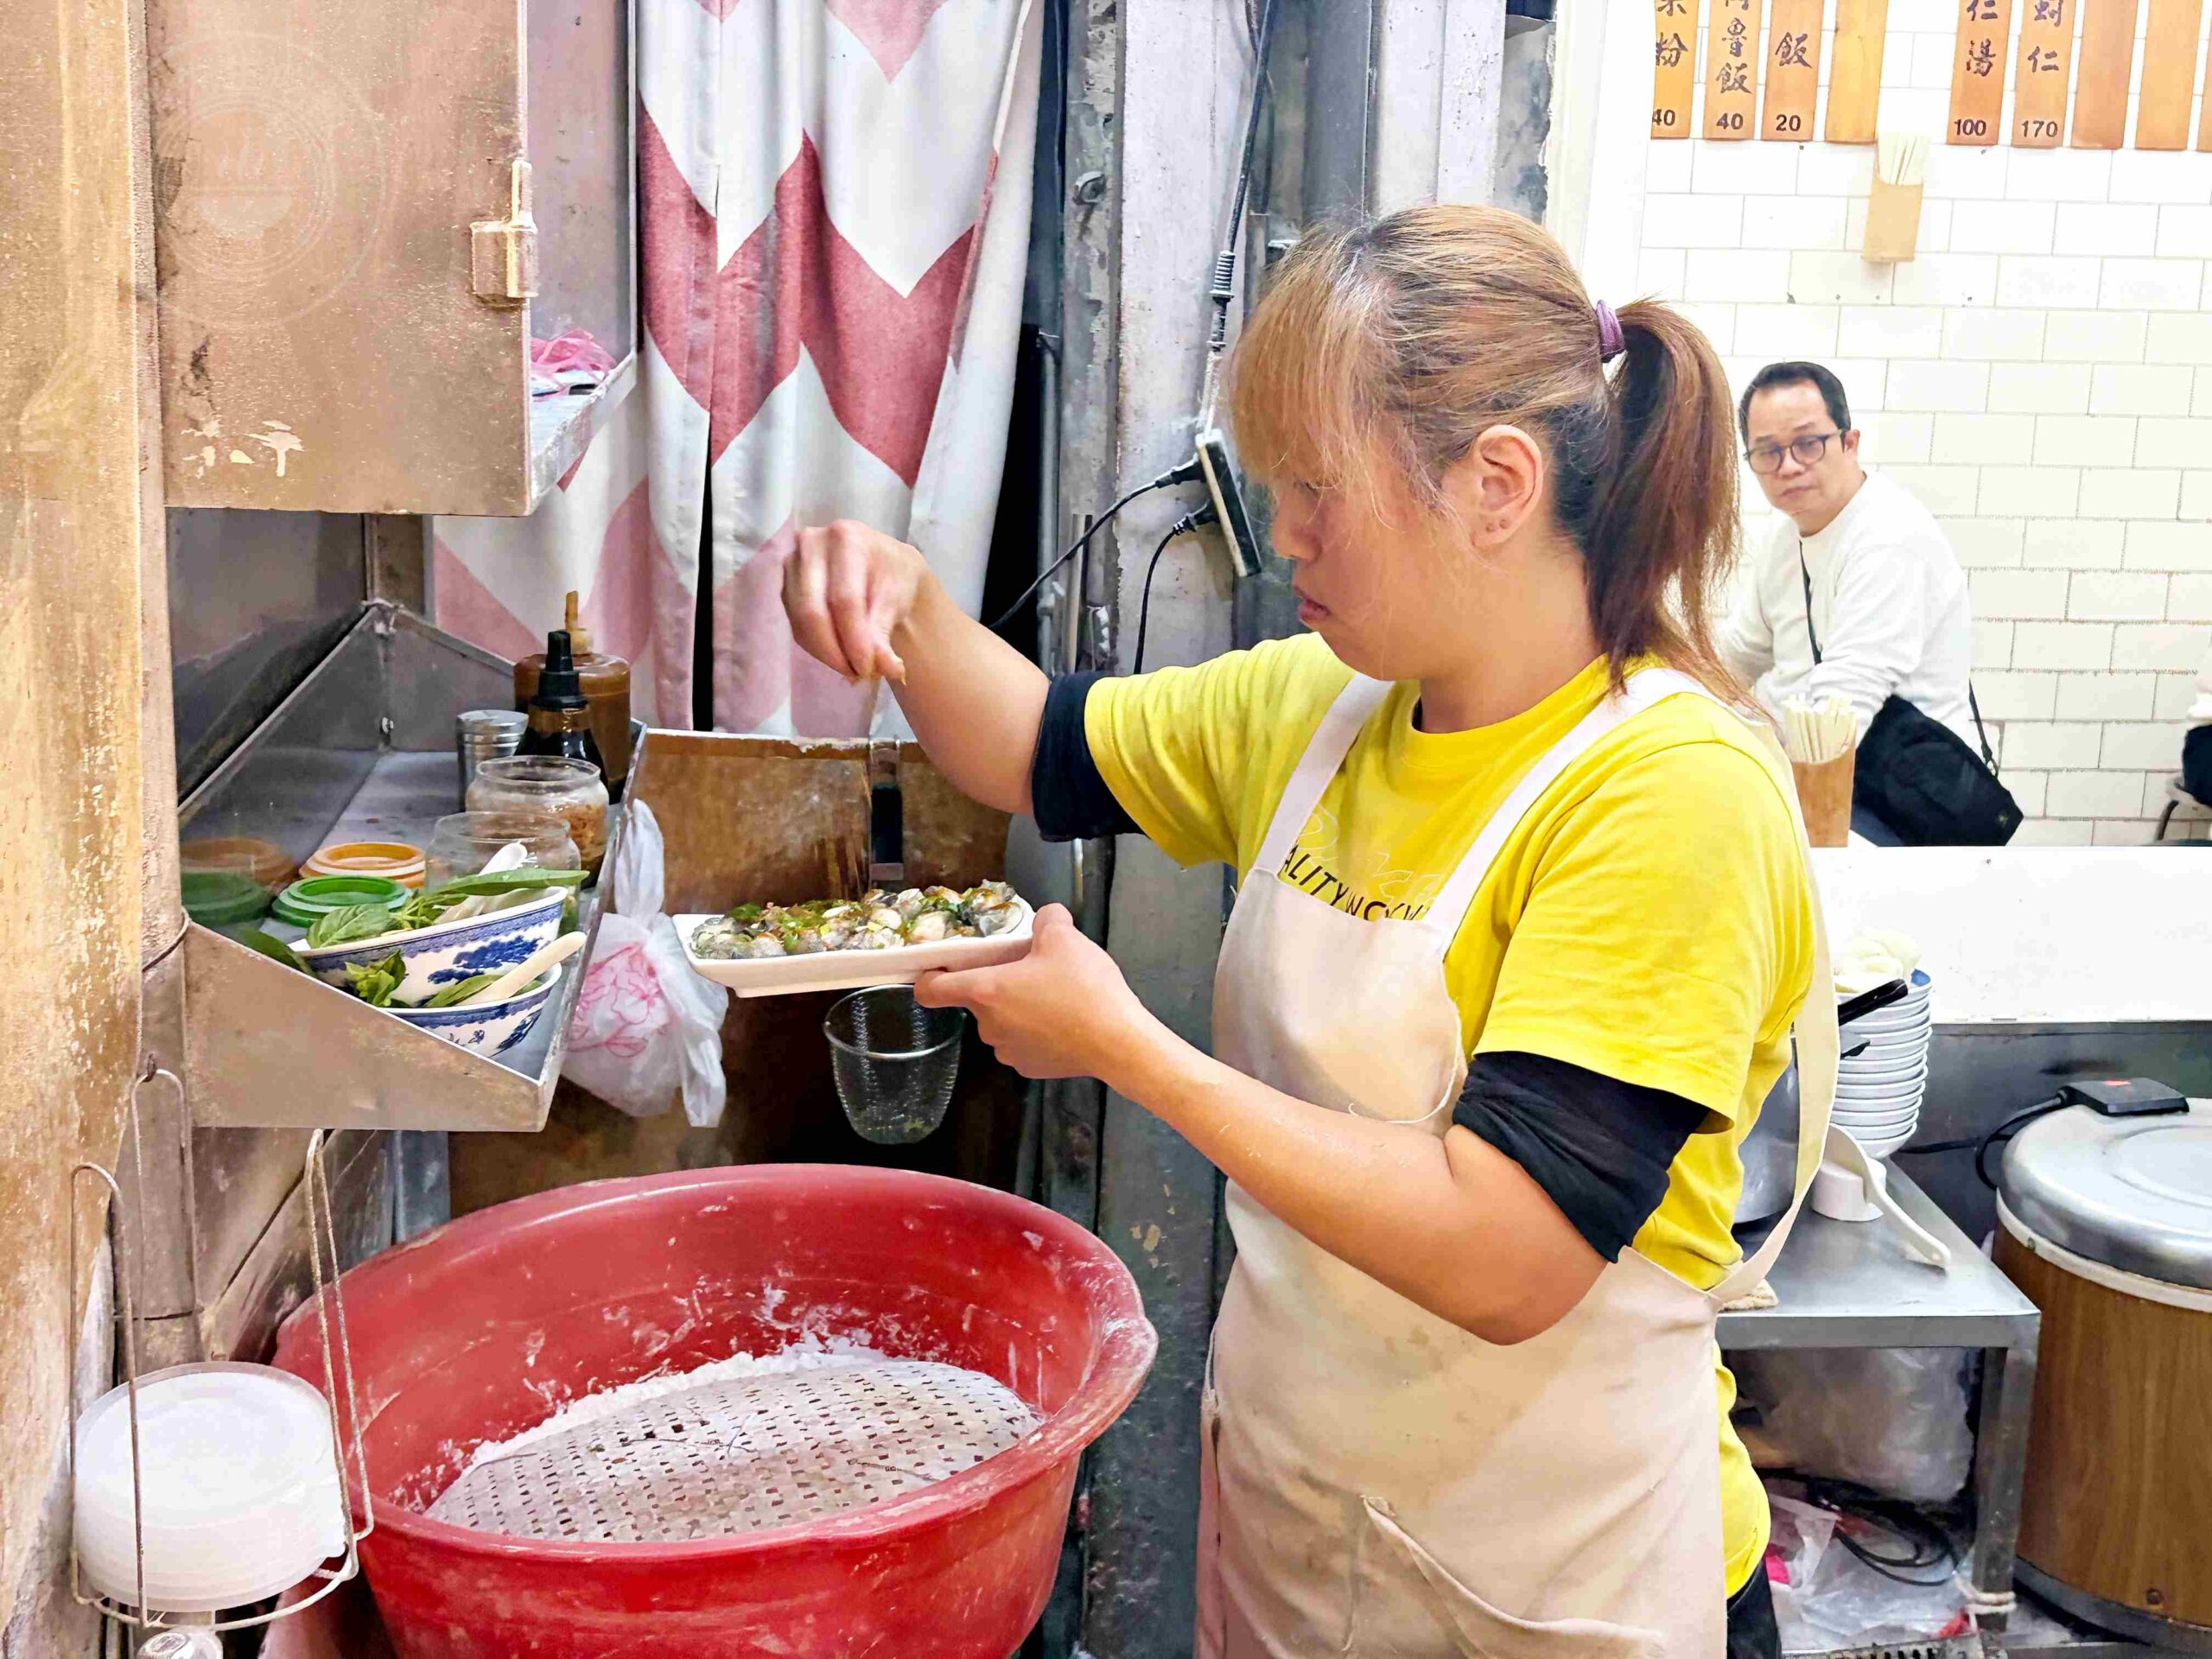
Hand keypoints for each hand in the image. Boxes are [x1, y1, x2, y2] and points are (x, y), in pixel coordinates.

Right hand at [783, 520, 930, 682]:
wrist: (882, 567)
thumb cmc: (893, 578)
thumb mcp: (897, 600)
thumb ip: (885, 633)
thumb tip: (890, 670)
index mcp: (847, 538)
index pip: (845, 599)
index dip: (855, 640)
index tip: (868, 670)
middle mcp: (811, 544)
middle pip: (813, 611)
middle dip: (836, 652)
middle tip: (858, 675)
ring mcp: (791, 563)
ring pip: (800, 621)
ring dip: (825, 653)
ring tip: (851, 669)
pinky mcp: (784, 585)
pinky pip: (795, 625)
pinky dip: (816, 647)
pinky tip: (837, 654)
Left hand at [915, 905, 1157, 1081]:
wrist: (1118, 1042)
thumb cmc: (1082, 987)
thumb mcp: (1065, 937)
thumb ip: (1048, 919)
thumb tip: (1046, 917)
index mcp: (985, 990)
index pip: (931, 990)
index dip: (930, 978)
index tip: (942, 970)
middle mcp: (988, 1025)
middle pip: (979, 1001)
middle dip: (1001, 986)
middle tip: (1034, 974)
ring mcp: (1008, 1051)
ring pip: (1003, 1023)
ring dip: (1019, 1011)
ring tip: (1057, 999)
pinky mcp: (1030, 1068)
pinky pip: (1024, 1044)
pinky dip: (1037, 1034)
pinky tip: (1066, 1024)